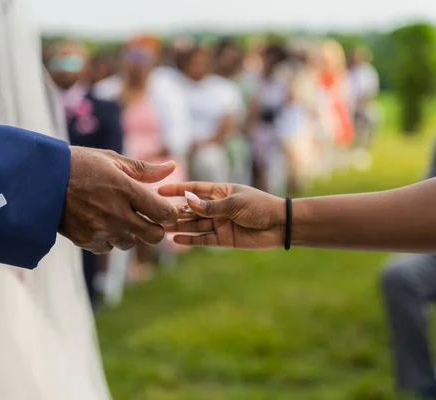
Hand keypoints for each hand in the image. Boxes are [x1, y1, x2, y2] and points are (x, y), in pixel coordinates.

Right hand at [59, 147, 178, 253]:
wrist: (40, 180)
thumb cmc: (80, 165)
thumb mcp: (112, 160)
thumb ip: (144, 169)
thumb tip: (172, 167)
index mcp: (125, 188)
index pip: (164, 213)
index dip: (170, 213)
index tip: (165, 209)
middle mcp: (115, 212)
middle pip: (154, 236)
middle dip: (156, 228)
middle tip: (148, 218)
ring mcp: (100, 229)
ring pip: (131, 243)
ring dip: (130, 233)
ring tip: (118, 216)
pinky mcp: (86, 240)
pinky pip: (108, 248)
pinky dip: (109, 239)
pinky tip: (100, 222)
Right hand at [159, 182, 284, 248]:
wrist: (280, 225)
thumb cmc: (260, 207)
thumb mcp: (234, 203)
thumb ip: (209, 206)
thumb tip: (186, 200)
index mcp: (220, 192)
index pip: (194, 189)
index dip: (177, 189)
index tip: (159, 189)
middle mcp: (217, 207)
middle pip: (191, 209)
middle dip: (174, 211)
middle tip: (155, 214)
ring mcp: (220, 223)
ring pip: (195, 225)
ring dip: (179, 226)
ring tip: (161, 227)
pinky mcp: (224, 238)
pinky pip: (203, 239)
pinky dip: (190, 239)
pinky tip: (176, 239)